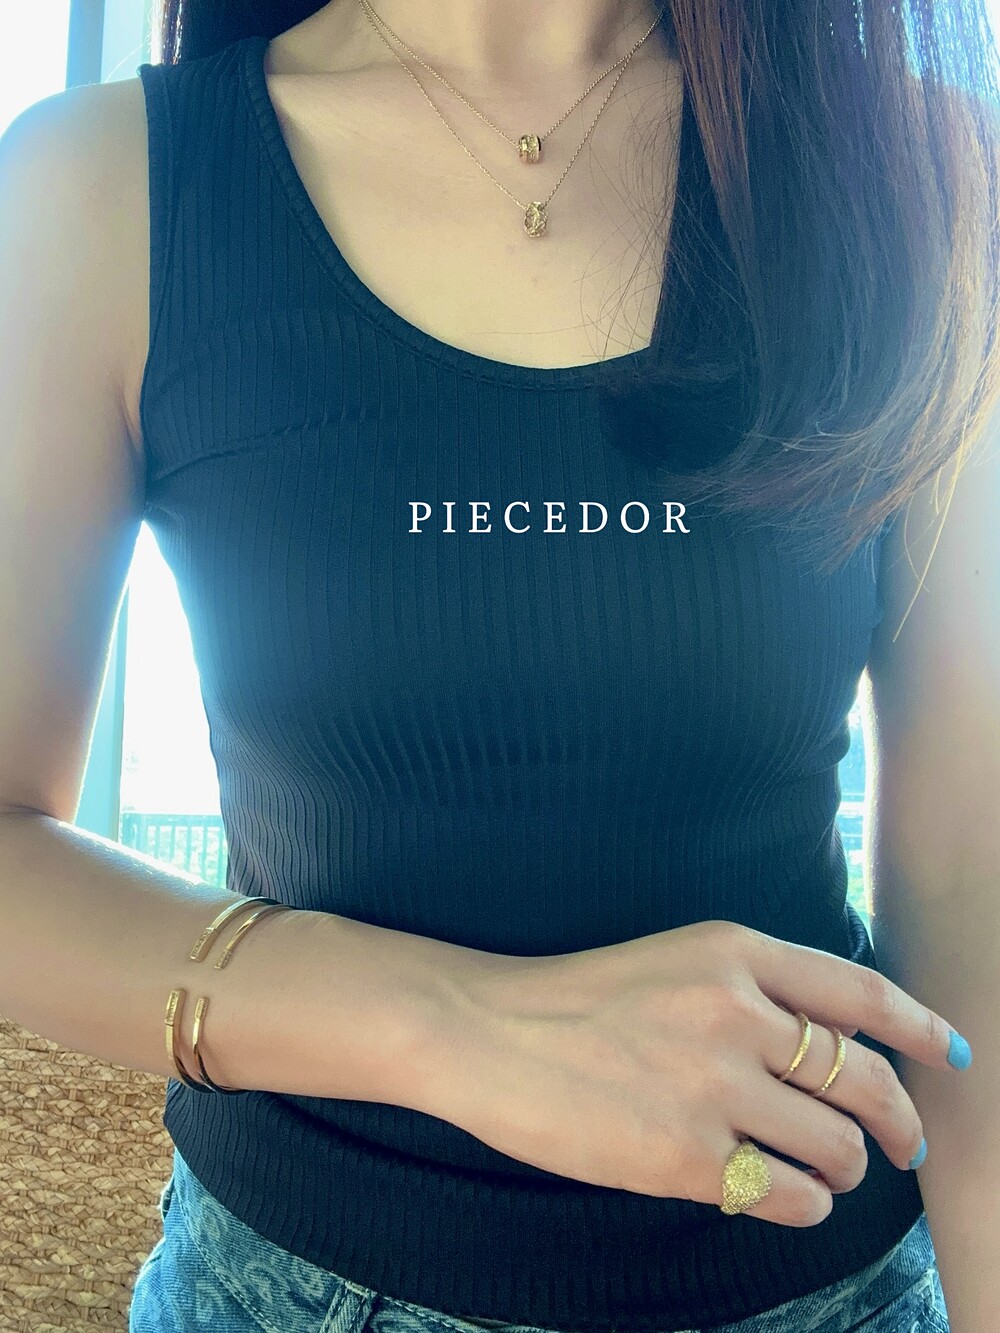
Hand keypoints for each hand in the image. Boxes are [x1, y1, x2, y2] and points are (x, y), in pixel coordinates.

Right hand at [435, 920, 960, 1226]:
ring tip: (824, 1172)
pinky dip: (802, 1203)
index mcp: (733, 953)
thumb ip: (755, 989)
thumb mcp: (675, 958)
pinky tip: (782, 1194)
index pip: (861, 994)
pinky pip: (790, 1196)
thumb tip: (837, 1046)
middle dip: (902, 1122)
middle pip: (866, 1080)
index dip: (922, 1027)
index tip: (951, 1054)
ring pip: (839, 1147)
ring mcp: (713, 1086)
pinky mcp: (685, 1156)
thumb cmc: (578, 998)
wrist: (487, 1033)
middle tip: (904, 1144)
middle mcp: (736, 1013)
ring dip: (846, 1168)